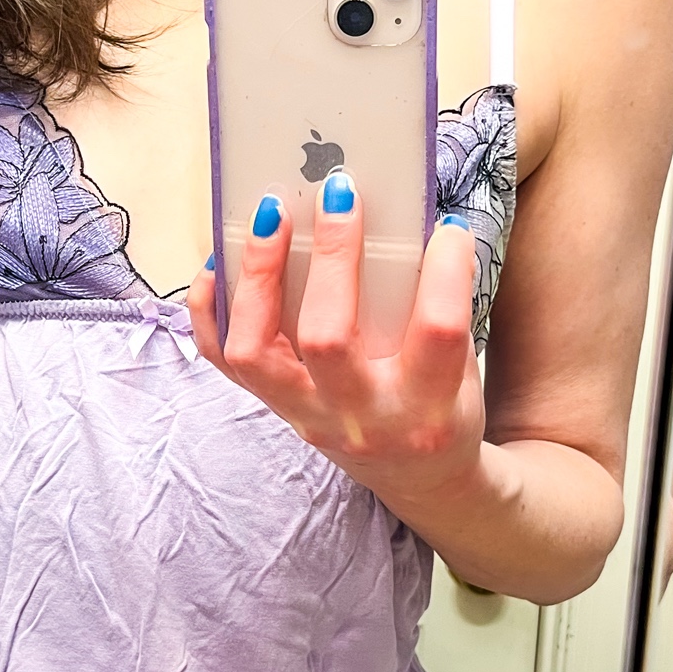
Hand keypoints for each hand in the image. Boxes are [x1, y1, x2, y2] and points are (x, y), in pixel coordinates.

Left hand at [187, 174, 485, 527]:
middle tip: (338, 193)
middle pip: (327, 339)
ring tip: (271, 216)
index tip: (448, 228)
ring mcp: (308, 416)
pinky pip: (222, 360)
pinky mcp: (276, 410)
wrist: (418, 478)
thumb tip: (399, 220)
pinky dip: (211, 307)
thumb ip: (432, 305)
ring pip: (254, 351)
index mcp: (426, 404)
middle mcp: (361, 416)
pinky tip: (221, 262)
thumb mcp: (460, 367)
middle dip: (332, 258)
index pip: (437, 331)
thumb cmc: (442, 406)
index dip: (445, 271)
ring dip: (258, 276)